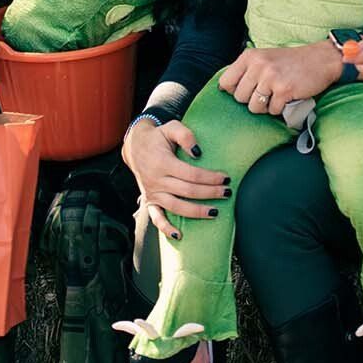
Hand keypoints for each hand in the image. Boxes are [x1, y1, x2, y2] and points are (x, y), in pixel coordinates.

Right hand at [122, 117, 228, 239]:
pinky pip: (156, 218)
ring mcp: (152, 192)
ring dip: (197, 212)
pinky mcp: (149, 200)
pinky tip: (179, 235)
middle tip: (227, 193)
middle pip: (188, 191)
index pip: (191, 174)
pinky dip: (166, 228)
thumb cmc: (158, 137)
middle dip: (210, 193)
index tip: (226, 178)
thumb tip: (198, 153)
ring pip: (176, 207)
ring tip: (215, 212)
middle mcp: (156, 180)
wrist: (135, 146)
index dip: (210, 178)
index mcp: (163, 162)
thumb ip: (186, 136)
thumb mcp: (171, 127)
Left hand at [219, 41, 342, 113]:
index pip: (226, 82)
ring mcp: (271, 78)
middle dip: (252, 100)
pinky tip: (287, 98)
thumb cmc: (291, 61)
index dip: (234, 91)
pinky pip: (273, 110)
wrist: (322, 59)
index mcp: (250, 56)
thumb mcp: (264, 58)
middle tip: (266, 94)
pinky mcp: (284, 90)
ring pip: (254, 107)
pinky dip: (280, 109)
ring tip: (276, 96)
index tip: (246, 91)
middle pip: (239, 98)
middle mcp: (258, 65)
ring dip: (266, 107)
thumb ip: (246, 70)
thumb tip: (224, 89)